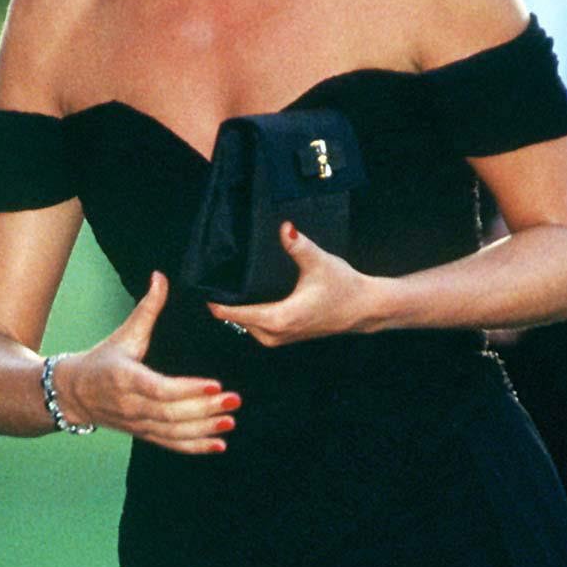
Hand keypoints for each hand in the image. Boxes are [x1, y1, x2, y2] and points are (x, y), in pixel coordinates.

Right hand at [54, 273, 238, 454]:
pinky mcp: (143, 434)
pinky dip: (195, 447)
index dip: (188, 389)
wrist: (74, 394)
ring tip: (230, 421)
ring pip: (173, 432)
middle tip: (234, 400)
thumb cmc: (102, 360)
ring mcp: (137, 423)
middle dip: (205, 409)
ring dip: (204, 430)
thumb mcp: (124, 333)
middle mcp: (130, 405)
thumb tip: (161, 277)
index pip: (159, 388)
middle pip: (171, 413)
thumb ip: (147, 308)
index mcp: (125, 377)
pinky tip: (218, 445)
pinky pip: (170, 444)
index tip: (215, 384)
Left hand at [205, 225, 376, 347]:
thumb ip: (298, 245)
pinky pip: (258, 328)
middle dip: (224, 305)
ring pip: (247, 326)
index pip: (236, 314)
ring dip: (237, 312)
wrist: (364, 308)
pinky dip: (249, 316)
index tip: (201, 292)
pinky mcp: (285, 337)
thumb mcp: (319, 262)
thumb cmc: (343, 287)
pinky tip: (245, 300)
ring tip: (223, 290)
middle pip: (237, 320)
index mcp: (279, 318)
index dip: (217, 304)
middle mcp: (276, 333)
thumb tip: (284, 227)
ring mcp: (280, 338)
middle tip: (209, 283)